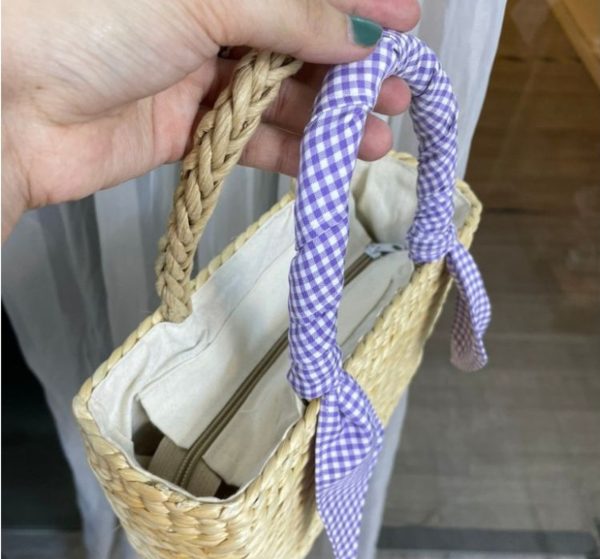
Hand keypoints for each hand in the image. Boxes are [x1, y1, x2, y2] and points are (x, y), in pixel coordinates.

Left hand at [1, 0, 418, 239]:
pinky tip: (330, 157)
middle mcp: (204, 12)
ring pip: (278, 92)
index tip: (406, 20)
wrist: (5, 107)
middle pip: (295, 35)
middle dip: (350, 62)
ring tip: (374, 133)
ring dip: (329, 113)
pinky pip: (251, 137)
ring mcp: (195, 72)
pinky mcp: (186, 128)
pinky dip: (292, 148)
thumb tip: (361, 29)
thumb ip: (289, 11)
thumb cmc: (82, 19)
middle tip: (397, 88)